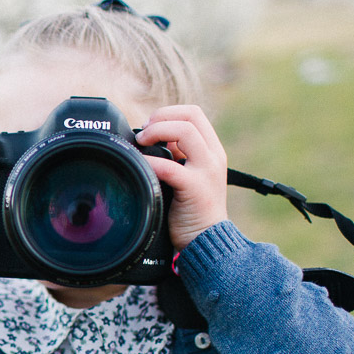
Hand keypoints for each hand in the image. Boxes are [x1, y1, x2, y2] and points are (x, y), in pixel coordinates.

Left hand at [134, 104, 229, 249]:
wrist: (206, 240)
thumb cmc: (192, 210)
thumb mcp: (189, 175)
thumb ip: (178, 157)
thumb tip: (152, 139)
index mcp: (212, 151)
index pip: (194, 114)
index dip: (168, 113)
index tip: (150, 125)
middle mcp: (213, 156)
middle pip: (190, 116)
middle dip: (161, 118)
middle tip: (143, 133)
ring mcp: (207, 171)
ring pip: (185, 131)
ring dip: (157, 131)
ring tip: (142, 144)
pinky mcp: (195, 188)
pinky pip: (170, 165)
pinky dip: (151, 161)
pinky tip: (140, 166)